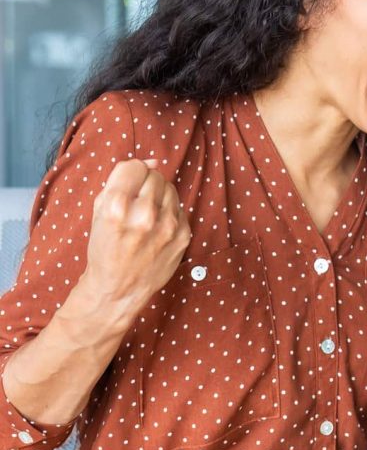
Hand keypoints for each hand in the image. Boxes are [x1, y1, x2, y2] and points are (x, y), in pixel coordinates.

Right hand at [77, 158, 191, 323]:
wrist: (119, 288)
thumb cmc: (105, 248)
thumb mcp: (99, 212)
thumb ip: (121, 181)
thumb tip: (152, 161)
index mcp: (117, 208)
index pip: (134, 166)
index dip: (130, 173)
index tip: (127, 183)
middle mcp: (145, 216)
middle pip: (155, 176)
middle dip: (145, 184)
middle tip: (136, 201)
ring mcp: (168, 227)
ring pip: (170, 189)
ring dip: (159, 196)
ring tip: (146, 214)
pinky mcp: (183, 236)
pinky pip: (180, 208)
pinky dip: (169, 212)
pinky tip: (156, 227)